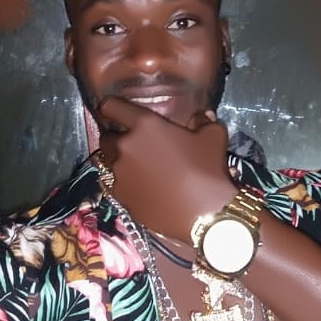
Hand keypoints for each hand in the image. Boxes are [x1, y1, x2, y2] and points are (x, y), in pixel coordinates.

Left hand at [98, 97, 237, 241]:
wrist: (203, 214)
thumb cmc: (207, 169)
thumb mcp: (213, 137)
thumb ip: (203, 121)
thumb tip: (200, 116)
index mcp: (144, 125)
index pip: (111, 106)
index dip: (110, 106)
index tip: (114, 110)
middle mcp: (125, 146)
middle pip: (107, 137)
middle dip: (116, 138)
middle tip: (134, 144)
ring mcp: (120, 174)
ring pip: (111, 162)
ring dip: (122, 162)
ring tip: (141, 169)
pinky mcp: (121, 197)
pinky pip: (118, 184)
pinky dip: (127, 183)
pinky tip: (145, 189)